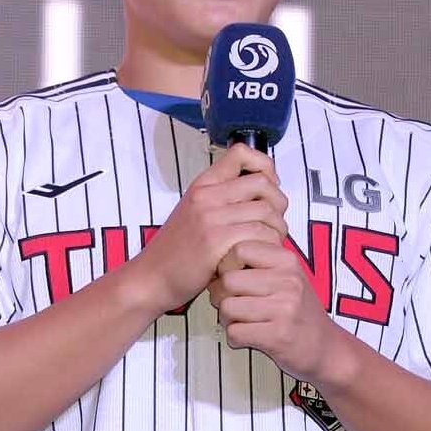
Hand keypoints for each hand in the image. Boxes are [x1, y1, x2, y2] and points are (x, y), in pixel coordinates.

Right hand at [133, 143, 287, 313]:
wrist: (151, 277)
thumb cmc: (177, 251)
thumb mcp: (195, 213)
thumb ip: (222, 200)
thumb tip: (261, 195)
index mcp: (203, 184)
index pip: (241, 153)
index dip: (264, 166)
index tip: (267, 188)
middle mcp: (207, 195)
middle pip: (263, 183)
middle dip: (279, 203)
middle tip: (275, 223)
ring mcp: (211, 217)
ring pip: (266, 211)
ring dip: (277, 229)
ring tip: (270, 243)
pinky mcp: (216, 241)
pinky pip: (259, 234)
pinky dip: (267, 246)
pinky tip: (260, 256)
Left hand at [207, 238, 336, 382]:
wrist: (326, 347)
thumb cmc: (298, 310)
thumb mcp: (287, 275)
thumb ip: (259, 260)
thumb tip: (218, 252)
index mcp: (288, 261)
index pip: (239, 249)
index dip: (227, 265)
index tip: (233, 278)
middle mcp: (288, 281)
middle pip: (228, 280)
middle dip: (221, 295)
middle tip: (231, 304)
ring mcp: (284, 309)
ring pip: (227, 307)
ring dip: (227, 319)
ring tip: (241, 321)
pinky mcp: (278, 336)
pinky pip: (235, 332)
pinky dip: (235, 338)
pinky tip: (248, 336)